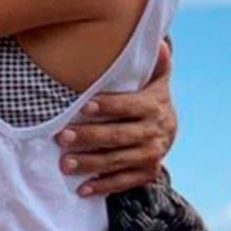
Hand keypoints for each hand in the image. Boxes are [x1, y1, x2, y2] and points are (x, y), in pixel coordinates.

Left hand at [57, 40, 176, 195]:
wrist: (169, 129)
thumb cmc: (149, 97)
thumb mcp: (155, 78)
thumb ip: (155, 62)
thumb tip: (159, 42)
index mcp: (153, 106)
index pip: (130, 106)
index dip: (109, 106)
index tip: (84, 106)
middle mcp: (154, 133)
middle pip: (119, 136)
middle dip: (90, 137)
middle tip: (61, 137)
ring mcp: (151, 155)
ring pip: (118, 161)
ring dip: (90, 163)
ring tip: (64, 164)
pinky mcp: (146, 173)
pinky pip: (124, 182)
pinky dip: (103, 186)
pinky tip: (82, 188)